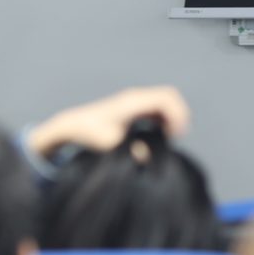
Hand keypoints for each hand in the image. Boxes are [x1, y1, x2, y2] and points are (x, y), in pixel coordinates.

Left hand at [25, 85, 191, 161]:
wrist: (74, 125)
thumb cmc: (91, 133)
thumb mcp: (110, 144)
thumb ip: (131, 149)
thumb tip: (148, 157)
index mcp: (133, 102)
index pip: (166, 98)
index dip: (177, 114)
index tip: (176, 135)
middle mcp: (136, 97)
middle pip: (169, 97)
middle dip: (178, 116)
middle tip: (176, 138)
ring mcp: (136, 101)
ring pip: (165, 102)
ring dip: (172, 118)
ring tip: (169, 139)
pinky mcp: (134, 108)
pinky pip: (157, 108)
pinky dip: (164, 119)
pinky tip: (160, 136)